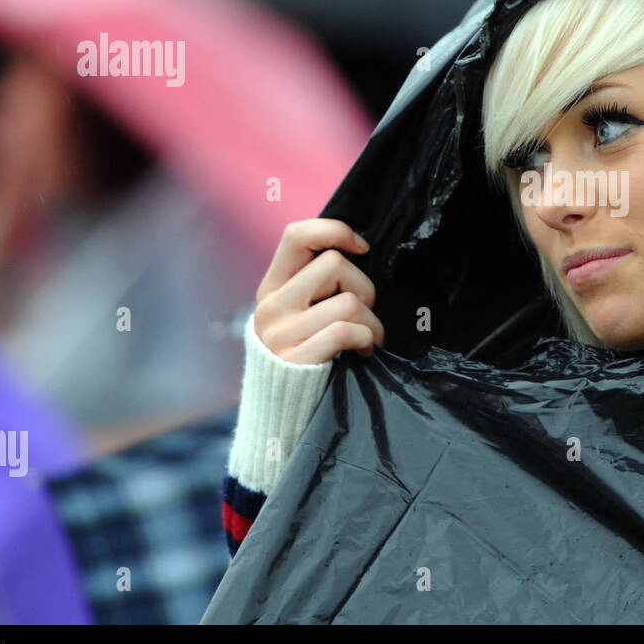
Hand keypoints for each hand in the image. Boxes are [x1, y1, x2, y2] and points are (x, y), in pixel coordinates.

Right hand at [253, 218, 384, 363]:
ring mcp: (281, 333)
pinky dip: (367, 339)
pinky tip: (364, 351)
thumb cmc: (303, 354)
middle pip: (333, 264)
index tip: (362, 247)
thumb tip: (358, 250)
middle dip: (364, 288)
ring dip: (372, 322)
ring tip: (368, 337)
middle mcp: (271, 306)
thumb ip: (313, 285)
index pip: (296, 235)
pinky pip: (347, 331)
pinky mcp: (296, 359)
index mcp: (271, 287)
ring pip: (348, 301)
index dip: (335, 231)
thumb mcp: (296, 314)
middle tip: (365, 313)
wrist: (280, 412)